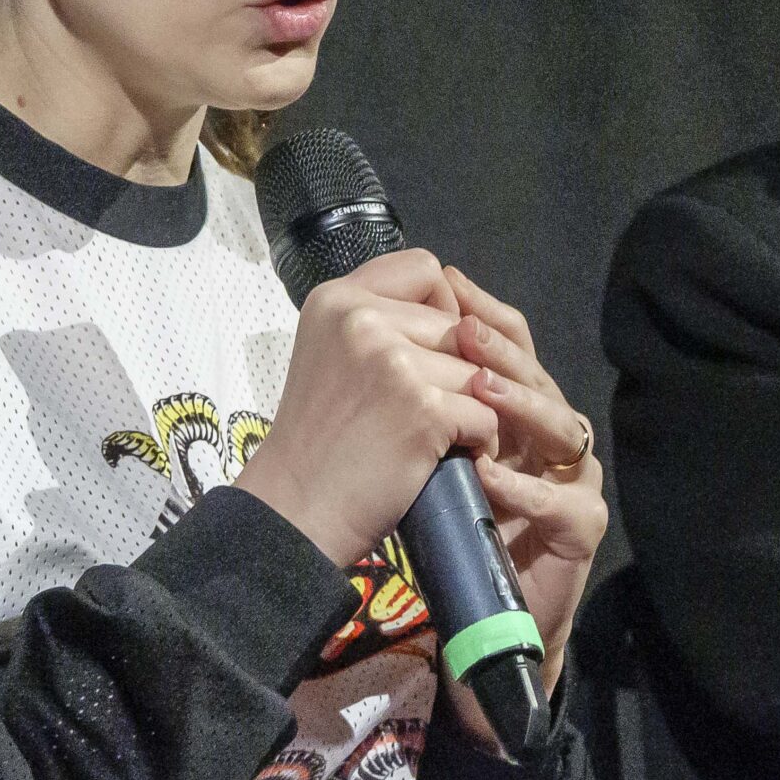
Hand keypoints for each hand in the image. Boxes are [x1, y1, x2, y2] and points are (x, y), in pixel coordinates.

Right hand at [234, 249, 495, 567]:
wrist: (294, 511)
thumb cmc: (319, 440)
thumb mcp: (330, 353)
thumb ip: (381, 320)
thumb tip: (457, 310)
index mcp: (335, 299)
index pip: (422, 268)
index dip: (441, 307)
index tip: (428, 349)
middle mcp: (362, 319)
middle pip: (456, 325)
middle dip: (455, 370)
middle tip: (423, 410)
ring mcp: (392, 362)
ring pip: (476, 371)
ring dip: (469, 408)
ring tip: (434, 437)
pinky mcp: (422, 408)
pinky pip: (485, 413)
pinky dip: (476, 441)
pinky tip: (446, 456)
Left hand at [435, 266, 606, 744]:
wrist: (487, 613)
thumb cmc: (454, 526)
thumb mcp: (428, 453)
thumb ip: (422, 400)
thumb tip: (384, 331)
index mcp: (519, 409)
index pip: (511, 345)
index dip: (483, 313)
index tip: (446, 285)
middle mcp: (552, 436)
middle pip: (540, 376)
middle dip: (502, 352)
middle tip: (462, 334)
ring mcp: (573, 479)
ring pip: (563, 428)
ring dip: (521, 407)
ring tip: (479, 393)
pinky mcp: (581, 526)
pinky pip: (560, 501)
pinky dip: (524, 489)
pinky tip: (489, 477)